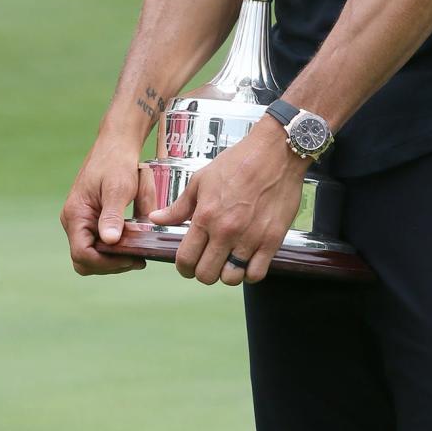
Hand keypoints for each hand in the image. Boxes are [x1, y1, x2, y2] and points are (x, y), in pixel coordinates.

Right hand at [61, 137, 146, 275]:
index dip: (106, 263)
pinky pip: (101, 241)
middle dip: (111, 264)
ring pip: (94, 253)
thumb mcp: (119, 187)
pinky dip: (117, 245)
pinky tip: (134, 241)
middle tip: (138, 259)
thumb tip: (110, 242)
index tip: (132, 259)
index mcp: (75, 215)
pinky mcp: (92, 219)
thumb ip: (113, 215)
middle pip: (86, 260)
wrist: (117, 143)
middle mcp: (74, 221)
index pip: (82, 255)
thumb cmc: (117, 161)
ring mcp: (82, 221)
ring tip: (139, 249)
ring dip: (116, 255)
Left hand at [148, 118, 306, 286]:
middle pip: (206, 275)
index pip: (186, 259)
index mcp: (206, 216)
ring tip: (229, 259)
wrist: (275, 152)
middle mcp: (226, 231)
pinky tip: (248, 259)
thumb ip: (179, 206)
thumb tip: (156, 219)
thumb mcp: (202, 179)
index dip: (183, 267)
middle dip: (203, 272)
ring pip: (231, 278)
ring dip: (227, 273)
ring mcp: (250, 238)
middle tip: (208, 260)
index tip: (188, 264)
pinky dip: (250, 272)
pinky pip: (256, 274)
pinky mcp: (272, 240)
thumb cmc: (237, 162)